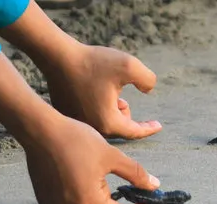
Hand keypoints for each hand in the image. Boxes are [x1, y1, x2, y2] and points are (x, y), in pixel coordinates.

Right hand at [0, 54, 160, 203]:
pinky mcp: (45, 200)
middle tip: (114, 176)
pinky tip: (74, 173)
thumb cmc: (76, 140)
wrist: (40, 130)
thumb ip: (135, 174)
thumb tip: (154, 186)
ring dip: (92, 193)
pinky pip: (68, 201)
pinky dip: (75, 191)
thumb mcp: (111, 156)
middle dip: (111, 195)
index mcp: (90, 202)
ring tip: (89, 169)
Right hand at [44, 45, 162, 139]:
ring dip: (110, 110)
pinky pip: (89, 118)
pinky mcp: (68, 118)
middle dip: (124, 113)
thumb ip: (147, 79)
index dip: (149, 128)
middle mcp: (93, 129)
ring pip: (104, 123)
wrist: (58, 59)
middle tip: (121, 97)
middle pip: (119, 128)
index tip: (158, 125)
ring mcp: (78, 125)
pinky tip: (90, 92)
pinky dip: (95, 109)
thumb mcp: (129, 66)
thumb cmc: (92, 62)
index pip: (135, 132)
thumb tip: (148, 90)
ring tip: (105, 93)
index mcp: (109, 122)